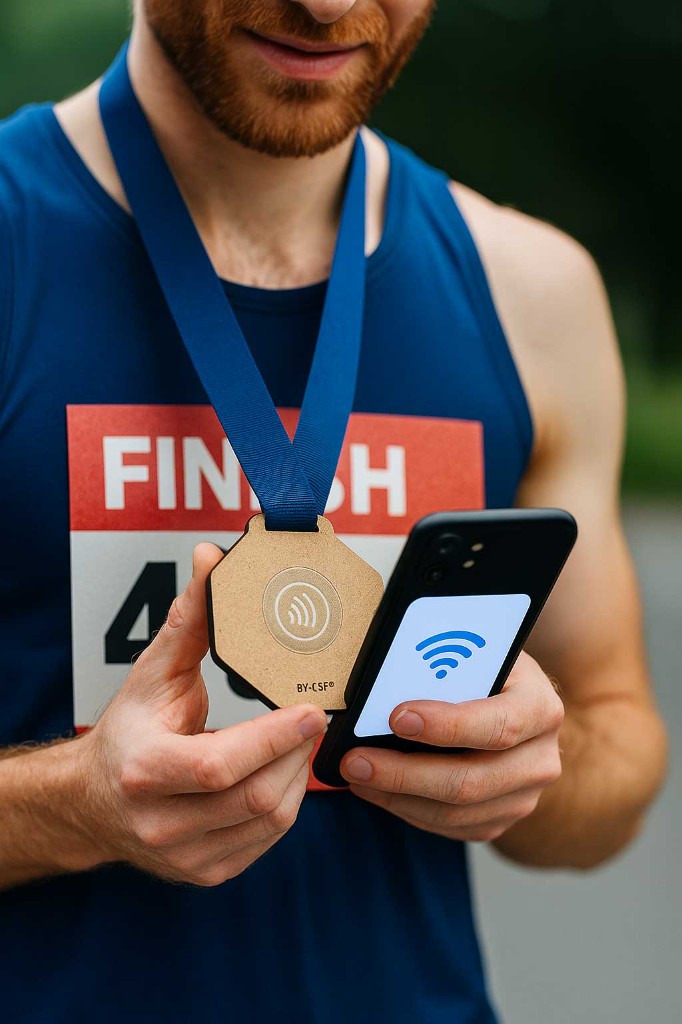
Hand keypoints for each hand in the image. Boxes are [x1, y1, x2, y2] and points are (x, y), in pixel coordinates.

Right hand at [76, 544, 326, 885]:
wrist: (94, 801)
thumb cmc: (127, 731)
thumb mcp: (153, 671)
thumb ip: (190, 618)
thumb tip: (212, 560)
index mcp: (144, 770)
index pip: (219, 766)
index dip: (273, 739)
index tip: (312, 709)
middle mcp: (161, 822)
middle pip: (255, 798)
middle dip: (298, 753)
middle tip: (314, 717)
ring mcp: (185, 855)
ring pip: (270, 822)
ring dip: (298, 776)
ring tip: (300, 740)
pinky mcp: (206, 871)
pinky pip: (266, 841)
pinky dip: (286, 802)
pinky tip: (282, 771)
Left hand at [340, 653, 563, 842]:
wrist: (515, 701)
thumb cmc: (486, 671)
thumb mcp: (477, 653)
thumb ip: (443, 664)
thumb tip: (384, 681)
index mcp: (540, 706)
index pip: (497, 725)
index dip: (447, 726)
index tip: (396, 717)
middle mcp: (541, 758)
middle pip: (471, 781)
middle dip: (404, 773)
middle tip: (355, 760)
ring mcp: (525, 795)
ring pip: (456, 812)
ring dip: (397, 796)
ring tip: (357, 776)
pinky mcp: (502, 817)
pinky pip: (452, 827)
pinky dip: (408, 810)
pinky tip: (379, 790)